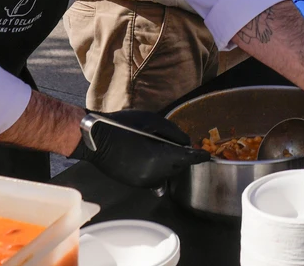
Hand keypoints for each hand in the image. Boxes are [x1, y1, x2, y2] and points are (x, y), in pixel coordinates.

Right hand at [69, 109, 207, 188]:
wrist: (97, 140)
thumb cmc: (123, 125)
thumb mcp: (151, 120)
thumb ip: (173, 132)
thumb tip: (185, 143)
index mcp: (159, 157)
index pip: (187, 159)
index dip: (199, 156)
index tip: (206, 155)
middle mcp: (154, 173)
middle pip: (178, 168)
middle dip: (183, 158)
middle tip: (180, 147)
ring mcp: (144, 181)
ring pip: (168, 175)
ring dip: (171, 165)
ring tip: (165, 152)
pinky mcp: (136, 184)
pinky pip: (155, 179)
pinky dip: (159, 170)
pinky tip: (152, 159)